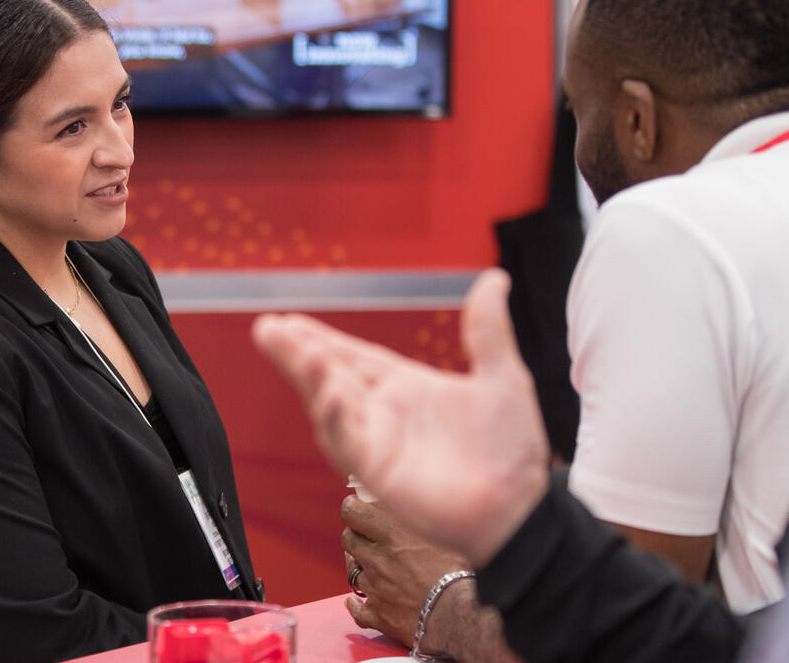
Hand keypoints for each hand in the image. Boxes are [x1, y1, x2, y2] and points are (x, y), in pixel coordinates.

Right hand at [250, 269, 549, 564]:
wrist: (521, 509)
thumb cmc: (511, 451)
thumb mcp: (502, 378)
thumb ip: (487, 331)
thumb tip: (495, 278)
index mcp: (405, 387)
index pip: (351, 356)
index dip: (318, 339)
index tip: (288, 322)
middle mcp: (382, 413)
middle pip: (328, 376)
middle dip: (295, 353)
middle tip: (268, 328)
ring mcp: (376, 442)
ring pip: (329, 405)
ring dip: (309, 377)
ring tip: (294, 349)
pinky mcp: (377, 472)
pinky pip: (347, 442)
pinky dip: (335, 418)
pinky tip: (329, 394)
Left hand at [341, 495, 469, 645]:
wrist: (462, 617)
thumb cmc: (461, 572)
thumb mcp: (445, 530)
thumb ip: (422, 514)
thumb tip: (411, 499)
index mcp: (393, 535)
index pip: (352, 512)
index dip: (353, 508)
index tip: (360, 507)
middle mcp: (378, 560)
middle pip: (348, 539)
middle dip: (355, 534)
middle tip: (369, 535)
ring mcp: (376, 589)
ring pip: (352, 571)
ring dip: (358, 565)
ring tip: (373, 564)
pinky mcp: (381, 616)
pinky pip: (358, 610)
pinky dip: (356, 605)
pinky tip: (358, 602)